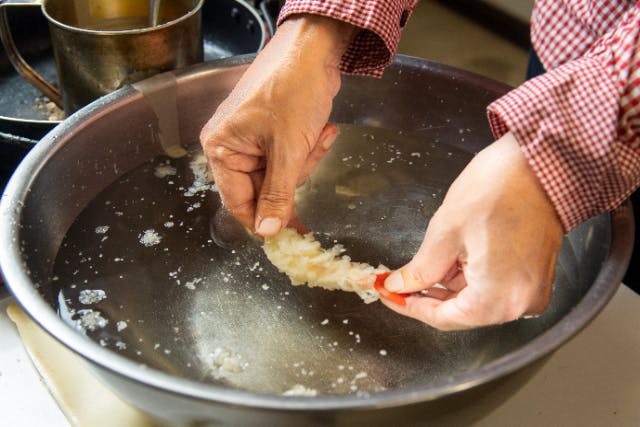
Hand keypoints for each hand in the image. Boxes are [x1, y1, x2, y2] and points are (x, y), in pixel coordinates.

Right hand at [200, 15, 355, 236]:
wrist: (315, 50)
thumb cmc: (293, 90)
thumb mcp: (288, 150)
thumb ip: (277, 194)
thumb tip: (268, 230)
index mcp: (221, 148)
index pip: (237, 201)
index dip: (263, 219)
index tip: (287, 234)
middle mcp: (232, 145)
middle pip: (263, 188)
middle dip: (294, 177)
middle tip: (308, 157)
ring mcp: (253, 139)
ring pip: (282, 174)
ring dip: (305, 159)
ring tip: (318, 134)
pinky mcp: (273, 132)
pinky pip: (291, 157)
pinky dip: (308, 148)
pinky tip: (323, 130)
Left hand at [380, 132, 563, 329]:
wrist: (541, 164)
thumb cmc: (500, 189)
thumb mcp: (446, 232)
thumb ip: (420, 269)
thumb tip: (399, 286)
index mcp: (498, 299)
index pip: (443, 318)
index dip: (410, 307)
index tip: (387, 294)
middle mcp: (519, 305)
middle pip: (461, 312)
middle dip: (427, 295)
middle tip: (396, 281)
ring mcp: (531, 291)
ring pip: (476, 299)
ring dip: (446, 285)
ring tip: (421, 264)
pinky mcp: (534, 276)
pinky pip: (493, 287)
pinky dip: (468, 276)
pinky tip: (448, 258)